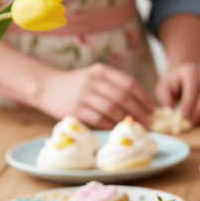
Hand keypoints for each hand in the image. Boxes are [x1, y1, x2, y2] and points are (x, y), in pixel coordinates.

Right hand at [39, 63, 154, 128]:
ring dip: (127, 120)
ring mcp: (83, 95)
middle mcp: (93, 81)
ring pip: (112, 109)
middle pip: (123, 97)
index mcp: (101, 71)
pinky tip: (118, 129)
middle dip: (139, 112)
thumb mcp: (96, 77)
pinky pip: (98, 119)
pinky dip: (111, 125)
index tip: (153, 109)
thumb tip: (143, 105)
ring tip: (136, 127)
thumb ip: (115, 86)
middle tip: (148, 122)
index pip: (129, 83)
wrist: (47, 87)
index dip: (144, 98)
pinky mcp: (75, 110)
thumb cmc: (78, 85)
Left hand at [156, 62, 199, 125]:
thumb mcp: (163, 88)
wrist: (183, 77)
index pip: (192, 90)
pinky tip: (199, 119)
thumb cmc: (173, 84)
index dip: (188, 105)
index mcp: (191, 72)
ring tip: (193, 123)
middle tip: (189, 124)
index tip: (183, 118)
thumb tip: (171, 113)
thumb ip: (165, 99)